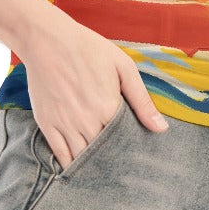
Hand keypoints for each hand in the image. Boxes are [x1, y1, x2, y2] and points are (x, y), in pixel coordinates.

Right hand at [18, 18, 169, 170]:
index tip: (136, 156)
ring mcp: (65, 125)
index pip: (124, 143)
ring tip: (101, 170)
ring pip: (82, 159)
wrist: (48, 39)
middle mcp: (87, 122)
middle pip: (104, 155)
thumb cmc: (88, 49)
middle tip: (120, 167)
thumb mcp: (123, 67)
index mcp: (109, 109)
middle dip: (112, 161)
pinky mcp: (47, 124)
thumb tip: (161, 128)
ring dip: (92, 166)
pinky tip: (78, 168)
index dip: (130, 150)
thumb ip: (142, 100)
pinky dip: (69, 166)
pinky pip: (59, 156)